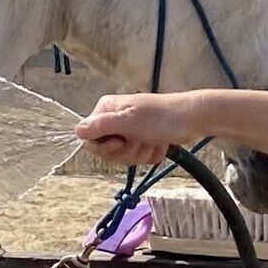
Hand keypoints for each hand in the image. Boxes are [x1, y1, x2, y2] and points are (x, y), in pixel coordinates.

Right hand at [77, 93, 213, 166]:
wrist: (191, 119)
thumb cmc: (161, 116)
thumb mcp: (128, 121)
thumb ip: (101, 126)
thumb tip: (76, 131)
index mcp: (106, 110)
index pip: (90, 139)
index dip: (106, 147)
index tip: (121, 142)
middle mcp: (114, 120)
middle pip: (107, 152)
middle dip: (127, 151)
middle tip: (141, 139)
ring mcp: (128, 131)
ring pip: (124, 157)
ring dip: (141, 152)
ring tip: (153, 139)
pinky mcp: (142, 140)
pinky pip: (138, 158)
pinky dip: (150, 153)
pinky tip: (160, 143)